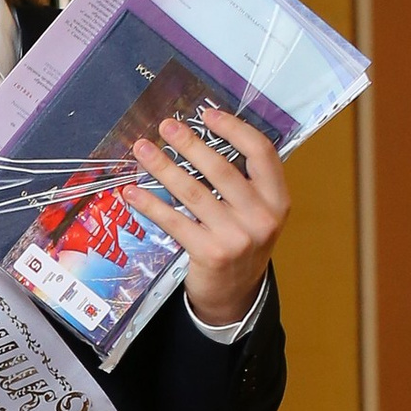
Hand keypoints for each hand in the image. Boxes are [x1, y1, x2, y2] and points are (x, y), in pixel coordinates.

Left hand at [133, 106, 289, 328]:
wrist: (235, 296)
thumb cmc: (241, 243)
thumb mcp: (257, 213)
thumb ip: (244, 181)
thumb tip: (203, 138)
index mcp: (277, 199)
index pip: (261, 153)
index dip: (235, 129)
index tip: (209, 114)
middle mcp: (261, 217)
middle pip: (221, 169)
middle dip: (190, 143)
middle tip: (166, 126)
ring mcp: (236, 237)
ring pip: (193, 192)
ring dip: (163, 168)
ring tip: (143, 150)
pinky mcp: (209, 253)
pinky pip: (174, 221)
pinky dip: (150, 204)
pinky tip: (133, 191)